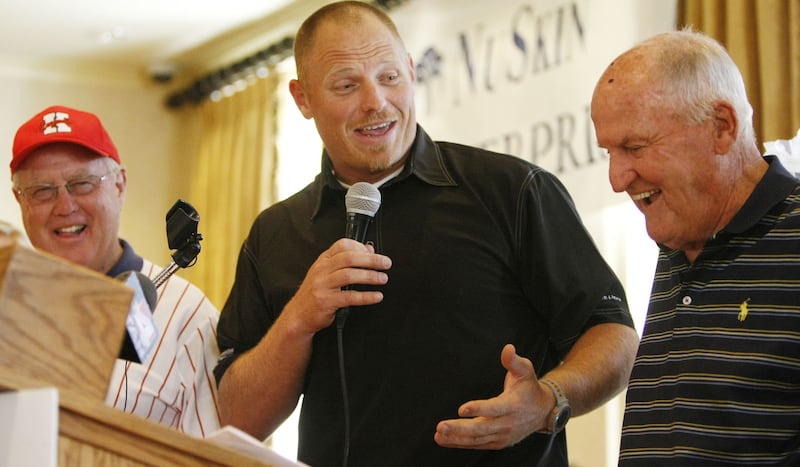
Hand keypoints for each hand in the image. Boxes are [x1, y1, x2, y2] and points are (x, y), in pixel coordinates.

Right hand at [281, 238, 390, 334]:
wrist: (298, 315)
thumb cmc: (315, 293)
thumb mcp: (327, 272)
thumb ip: (346, 260)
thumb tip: (369, 249)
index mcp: (323, 260)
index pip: (342, 245)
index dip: (361, 247)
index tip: (374, 253)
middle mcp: (322, 270)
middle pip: (349, 258)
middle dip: (371, 260)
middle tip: (386, 263)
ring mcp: (322, 285)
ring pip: (349, 275)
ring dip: (370, 276)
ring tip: (383, 279)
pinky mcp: (326, 301)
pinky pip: (349, 297)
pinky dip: (366, 296)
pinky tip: (376, 296)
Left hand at [434, 344, 552, 449]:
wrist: (542, 412)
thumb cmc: (529, 388)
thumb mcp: (526, 371)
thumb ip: (514, 361)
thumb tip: (508, 348)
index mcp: (513, 405)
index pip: (494, 408)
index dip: (478, 409)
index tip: (461, 409)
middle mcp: (507, 423)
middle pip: (481, 428)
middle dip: (460, 428)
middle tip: (442, 426)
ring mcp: (502, 435)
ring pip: (477, 439)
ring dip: (456, 437)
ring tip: (439, 434)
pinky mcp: (497, 442)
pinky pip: (476, 444)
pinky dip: (460, 443)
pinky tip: (444, 440)